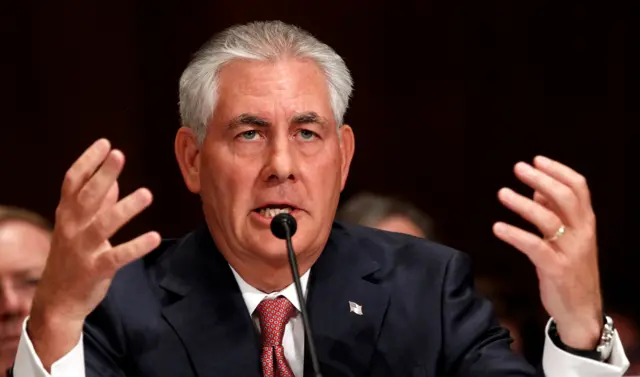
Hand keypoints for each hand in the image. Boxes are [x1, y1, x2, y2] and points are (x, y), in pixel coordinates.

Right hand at [28, 139, 160, 369]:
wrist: (57, 300)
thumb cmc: (72, 256)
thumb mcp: (78, 227)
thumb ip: (96, 204)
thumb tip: (112, 180)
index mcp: (67, 214)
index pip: (72, 182)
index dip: (88, 161)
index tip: (105, 144)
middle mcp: (71, 228)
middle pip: (86, 197)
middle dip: (103, 175)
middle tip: (119, 155)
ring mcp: (82, 249)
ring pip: (103, 225)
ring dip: (125, 209)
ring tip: (147, 194)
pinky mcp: (95, 270)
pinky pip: (117, 257)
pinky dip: (136, 247)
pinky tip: (155, 237)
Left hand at [492, 155, 601, 349]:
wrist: (581, 311)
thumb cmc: (570, 271)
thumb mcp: (568, 239)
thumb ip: (556, 215)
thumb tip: (539, 191)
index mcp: (586, 223)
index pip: (578, 188)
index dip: (557, 170)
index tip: (536, 159)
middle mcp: (582, 234)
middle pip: (565, 197)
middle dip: (541, 179)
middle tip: (518, 168)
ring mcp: (570, 252)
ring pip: (549, 219)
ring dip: (522, 204)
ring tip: (502, 192)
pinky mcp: (556, 270)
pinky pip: (534, 247)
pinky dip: (515, 234)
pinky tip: (498, 227)